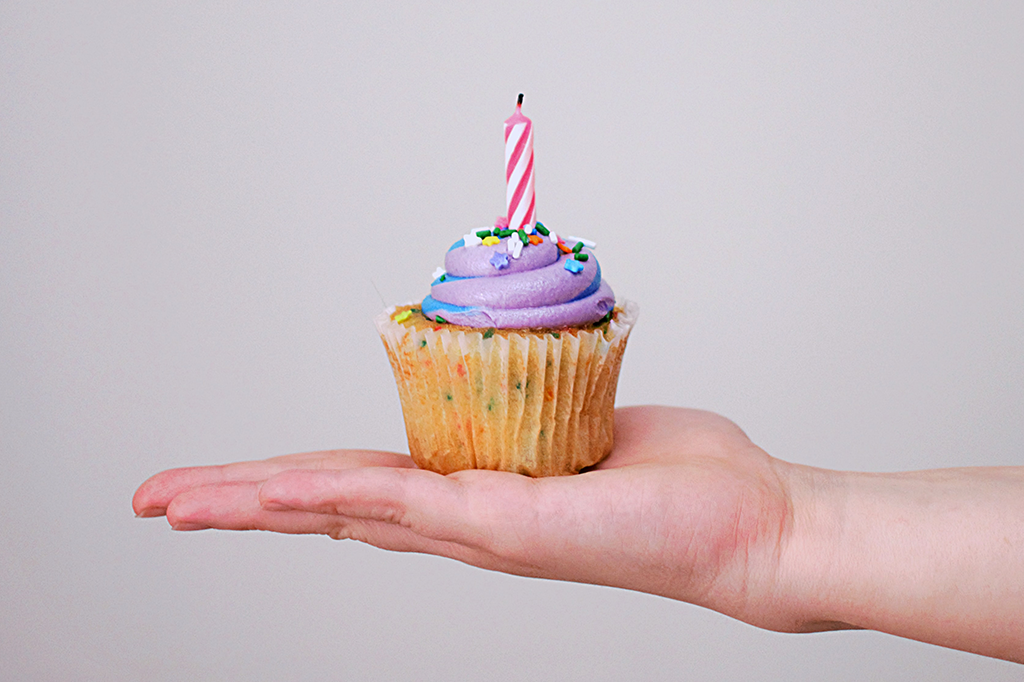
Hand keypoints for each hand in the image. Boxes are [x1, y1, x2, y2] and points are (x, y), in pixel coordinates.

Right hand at [133, 406, 805, 631]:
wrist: (751, 527)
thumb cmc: (686, 481)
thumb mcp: (591, 424)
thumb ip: (543, 411)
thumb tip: (524, 381)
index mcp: (479, 495)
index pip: (364, 484)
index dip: (289, 483)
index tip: (233, 480)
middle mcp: (465, 522)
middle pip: (331, 505)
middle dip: (239, 503)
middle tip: (160, 502)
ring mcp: (480, 530)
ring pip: (345, 509)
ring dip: (255, 503)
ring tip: (178, 503)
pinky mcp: (508, 528)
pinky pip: (403, 503)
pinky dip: (329, 496)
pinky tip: (268, 494)